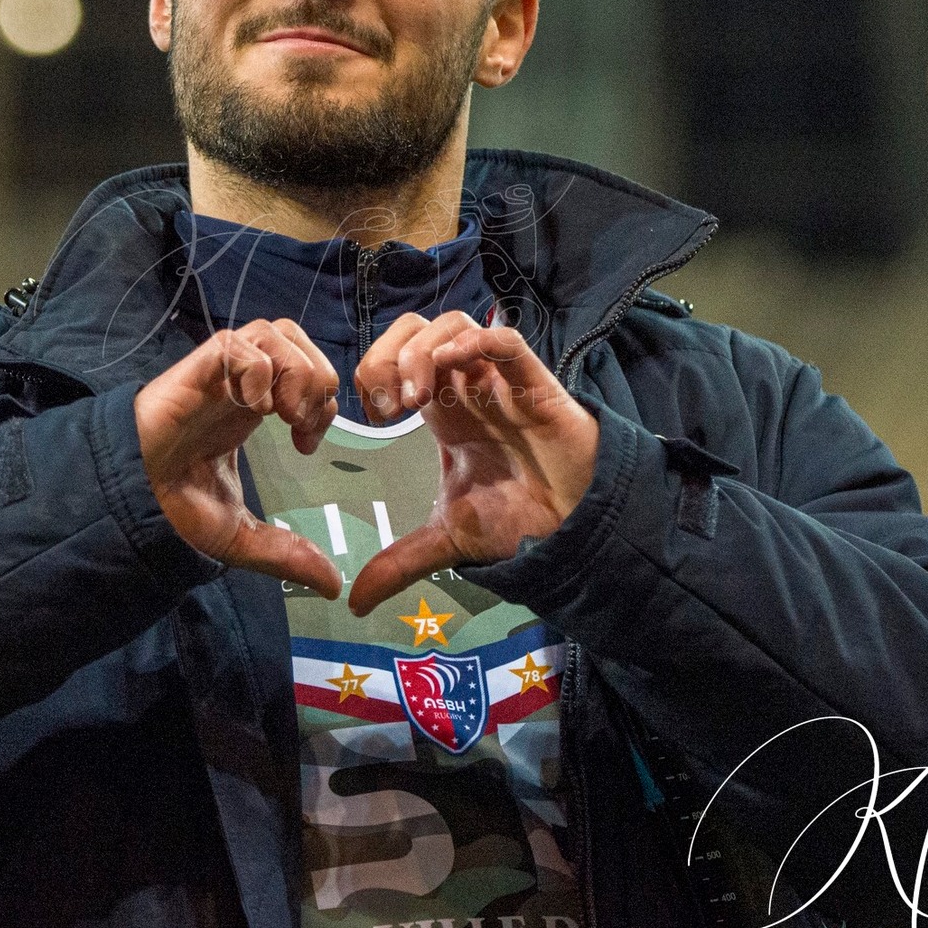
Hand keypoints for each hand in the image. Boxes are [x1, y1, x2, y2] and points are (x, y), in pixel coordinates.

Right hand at [134, 318, 343, 597]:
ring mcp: (218, 374)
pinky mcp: (195, 371)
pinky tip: (255, 409)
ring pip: (272, 330)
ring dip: (293, 369)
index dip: (321, 399)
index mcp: (252, 409)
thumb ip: (286, 552)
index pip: (306, 369)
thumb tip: (332, 585)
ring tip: (285, 414)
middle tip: (303, 422)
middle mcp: (239, 384)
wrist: (129, 502)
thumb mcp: (241, 534)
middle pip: (294, 336)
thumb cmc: (173, 507)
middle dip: (315, 375)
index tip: (308, 444)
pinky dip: (258, 370)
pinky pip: (238, 344)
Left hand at [348, 311, 598, 614]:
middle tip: (388, 404)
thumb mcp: (447, 539)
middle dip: (390, 354)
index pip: (394, 357)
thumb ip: (400, 561)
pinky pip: (504, 339)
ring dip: (424, 351)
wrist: (573, 529)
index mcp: (440, 409)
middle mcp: (464, 387)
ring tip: (416, 398)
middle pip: (415, 329)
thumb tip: (353, 601)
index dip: (374, 372)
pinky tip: (455, 367)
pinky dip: (475, 341)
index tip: (372, 416)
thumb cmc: (519, 519)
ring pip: (453, 326)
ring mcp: (497, 381)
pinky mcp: (533, 383)